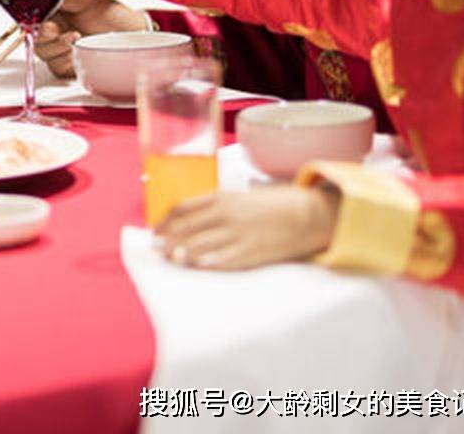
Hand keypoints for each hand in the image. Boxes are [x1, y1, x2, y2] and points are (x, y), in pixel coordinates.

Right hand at [35, 0, 150, 77]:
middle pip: (37, 40)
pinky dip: (65, 62)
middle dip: (46, 39)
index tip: (49, 25)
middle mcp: (57, 32)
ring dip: (58, 49)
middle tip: (65, 34)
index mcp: (58, 13)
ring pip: (45, 55)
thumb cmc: (117, 13)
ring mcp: (63, 50)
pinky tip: (77, 54)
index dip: (37, 23)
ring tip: (77, 40)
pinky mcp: (71, 67)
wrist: (137, 33)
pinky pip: (57, 69)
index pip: (36, 19)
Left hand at [155, 185, 339, 270]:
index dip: (165, 222)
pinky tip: (195, 266)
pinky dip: (204, 263)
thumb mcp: (240, 198)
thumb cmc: (273, 205)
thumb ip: (216, 206)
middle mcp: (225, 215)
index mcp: (221, 198)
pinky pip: (221, 260)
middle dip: (167, 239)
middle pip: (185, 228)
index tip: (156, 231)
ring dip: (180, 252)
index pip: (182, 209)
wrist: (307, 214)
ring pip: (198, 245)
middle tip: (156, 249)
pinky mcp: (250, 252)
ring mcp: (237, 234)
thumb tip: (189, 219)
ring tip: (171, 258)